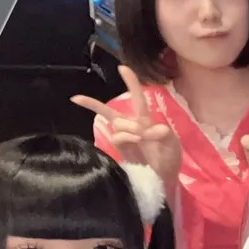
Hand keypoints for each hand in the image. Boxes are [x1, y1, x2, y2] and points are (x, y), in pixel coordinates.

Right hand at [71, 66, 181, 195]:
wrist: (165, 180)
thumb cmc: (169, 160)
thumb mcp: (173, 144)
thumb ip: (164, 134)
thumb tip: (154, 128)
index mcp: (146, 121)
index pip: (138, 98)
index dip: (131, 83)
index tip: (122, 68)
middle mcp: (132, 127)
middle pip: (110, 111)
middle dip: (93, 104)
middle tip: (76, 98)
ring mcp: (125, 138)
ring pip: (117, 122)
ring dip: (130, 127)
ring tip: (143, 138)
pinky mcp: (120, 149)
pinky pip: (118, 135)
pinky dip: (127, 135)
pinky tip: (137, 141)